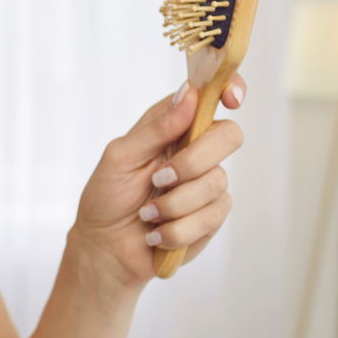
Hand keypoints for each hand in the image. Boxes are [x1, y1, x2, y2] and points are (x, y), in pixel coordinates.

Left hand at [69, 74, 246, 289]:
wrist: (106, 248)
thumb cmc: (107, 197)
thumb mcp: (120, 157)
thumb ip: (156, 128)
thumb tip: (189, 93)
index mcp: (173, 126)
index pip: (211, 97)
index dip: (229, 89)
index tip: (230, 100)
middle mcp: (195, 150)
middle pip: (229, 136)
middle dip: (193, 161)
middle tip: (159, 179)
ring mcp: (207, 184)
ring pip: (217, 182)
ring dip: (173, 204)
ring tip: (147, 214)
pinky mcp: (211, 217)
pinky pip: (211, 217)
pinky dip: (176, 229)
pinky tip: (155, 233)